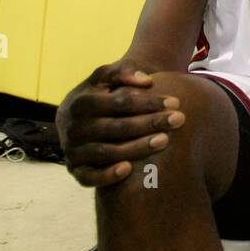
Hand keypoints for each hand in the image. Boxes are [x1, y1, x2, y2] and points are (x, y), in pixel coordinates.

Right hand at [55, 60, 182, 186]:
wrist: (71, 120)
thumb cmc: (97, 96)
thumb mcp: (102, 79)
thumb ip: (122, 72)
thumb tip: (146, 80)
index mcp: (81, 102)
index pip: (118, 102)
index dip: (147, 102)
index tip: (174, 102)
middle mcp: (74, 128)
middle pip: (116, 127)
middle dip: (149, 123)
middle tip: (178, 119)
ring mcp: (73, 151)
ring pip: (106, 152)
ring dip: (136, 148)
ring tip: (165, 140)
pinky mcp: (75, 170)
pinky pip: (88, 178)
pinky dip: (106, 176)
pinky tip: (129, 169)